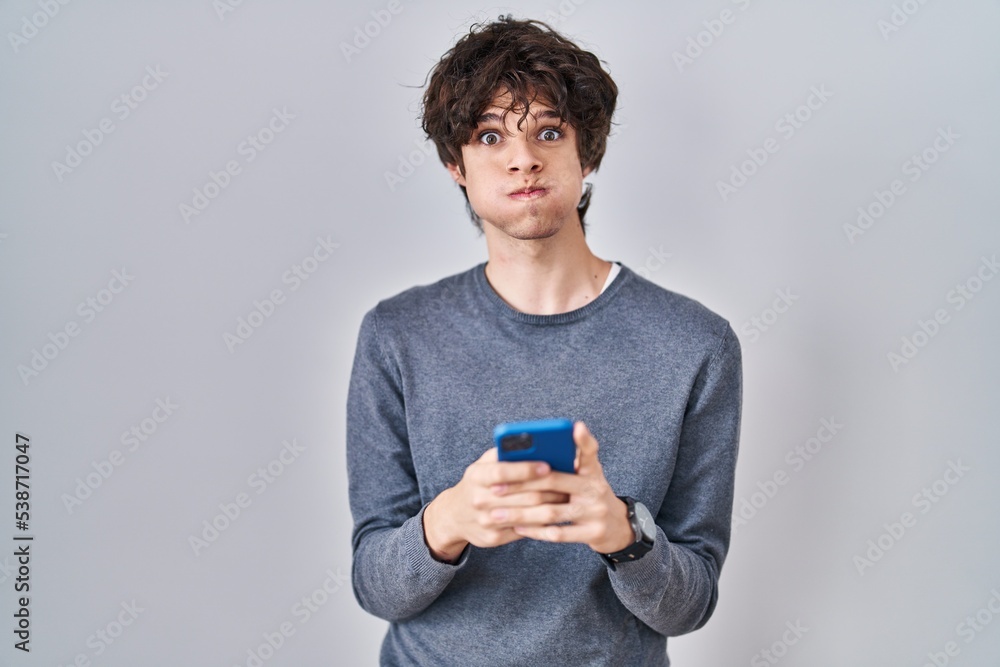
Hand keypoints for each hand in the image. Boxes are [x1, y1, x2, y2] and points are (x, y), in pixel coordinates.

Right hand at [423, 446, 569, 561]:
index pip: (502, 471)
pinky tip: (554, 513)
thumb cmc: (477, 483)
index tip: (547, 465)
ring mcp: (485, 521)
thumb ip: (503, 453)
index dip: (526, 469)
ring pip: (526, 514)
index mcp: (476, 476)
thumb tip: (533, 444)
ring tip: (566, 495)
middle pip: (521, 495)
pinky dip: (542, 522)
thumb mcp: (483, 464)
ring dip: (550, 504)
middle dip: (548, 488)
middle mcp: (478, 499)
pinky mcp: (493, 537)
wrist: (454, 515)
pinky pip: (524, 530)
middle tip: (568, 482)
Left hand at [495, 421, 634, 554]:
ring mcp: (596, 512)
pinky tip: (518, 528)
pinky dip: (536, 531)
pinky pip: (559, 533)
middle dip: (522, 484)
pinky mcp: (593, 533)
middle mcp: (595, 489)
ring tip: (498, 514)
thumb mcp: (587, 476)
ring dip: (522, 514)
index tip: (575, 426)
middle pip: (554, 482)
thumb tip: (534, 453)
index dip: (584, 439)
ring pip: (552, 512)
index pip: (589, 452)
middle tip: (495, 487)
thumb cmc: (591, 496)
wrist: (619, 528)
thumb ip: (569, 463)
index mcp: (593, 471)